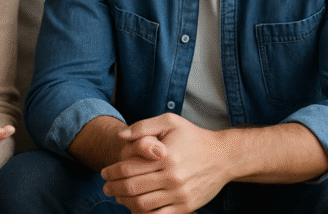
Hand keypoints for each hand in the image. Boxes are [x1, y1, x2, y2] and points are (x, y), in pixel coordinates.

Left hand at [100, 113, 228, 213]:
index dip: (112, 171)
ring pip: (142, 205)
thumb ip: (143, 127)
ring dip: (125, 202)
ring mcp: (180, 194)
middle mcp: (172, 177)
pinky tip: (135, 208)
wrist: (223, 156)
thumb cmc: (193, 137)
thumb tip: (121, 137)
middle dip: (114, 188)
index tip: (104, 172)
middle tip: (106, 187)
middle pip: (132, 188)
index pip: (128, 168)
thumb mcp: (169, 122)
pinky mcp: (186, 207)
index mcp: (165, 156)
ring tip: (118, 197)